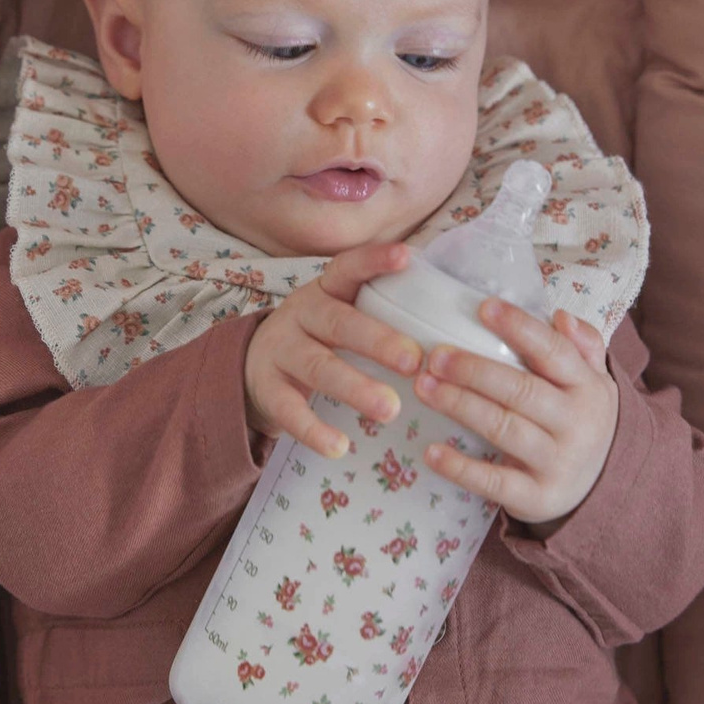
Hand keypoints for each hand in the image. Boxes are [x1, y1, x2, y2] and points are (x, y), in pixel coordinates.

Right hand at [244, 242, 425, 458]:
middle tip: (414, 361)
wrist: (253, 365)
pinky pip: (289, 409)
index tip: (406, 256)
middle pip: (339, 323)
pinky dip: (314, 429)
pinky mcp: (267, 388)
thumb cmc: (318, 337)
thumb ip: (380, 312)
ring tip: (390, 410)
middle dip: (378, 341)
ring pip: (318, 367)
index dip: (374, 261)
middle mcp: (301, 314)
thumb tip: (450, 320)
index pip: (348, 268)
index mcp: (326, 291)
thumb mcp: (340, 314)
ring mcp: (281, 351)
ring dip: (355, 387)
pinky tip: (339, 446)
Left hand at [413, 299, 618, 528]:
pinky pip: (494, 481)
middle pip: (521, 390)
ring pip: (503, 429)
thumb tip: (562, 316)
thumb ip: (582, 344)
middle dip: (474, 370)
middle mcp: (576, 423)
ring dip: (460, 406)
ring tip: (423, 387)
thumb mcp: (594, 381)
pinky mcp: (536, 497)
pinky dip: (461, 468)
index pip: (553, 351)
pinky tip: (431, 452)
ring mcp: (556, 462)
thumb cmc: (581, 419)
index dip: (520, 328)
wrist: (603, 489)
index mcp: (587, 387)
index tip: (483, 307)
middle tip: (435, 356)